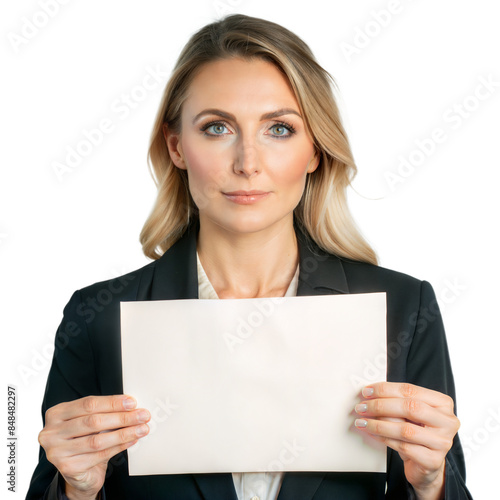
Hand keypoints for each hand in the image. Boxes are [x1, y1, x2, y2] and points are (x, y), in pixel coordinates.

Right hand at [38, 395, 149, 499]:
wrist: (78, 473)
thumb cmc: (85, 440)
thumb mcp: (89, 422)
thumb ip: (103, 412)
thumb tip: (132, 405)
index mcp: (57, 413)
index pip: (88, 404)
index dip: (112, 402)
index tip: (132, 402)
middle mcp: (52, 432)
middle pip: (93, 421)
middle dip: (122, 417)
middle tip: (142, 415)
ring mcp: (57, 452)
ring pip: (98, 440)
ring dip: (124, 433)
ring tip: (141, 428)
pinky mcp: (67, 468)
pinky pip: (100, 455)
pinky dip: (119, 446)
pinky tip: (132, 440)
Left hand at [354, 382, 459, 499]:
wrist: (426, 463)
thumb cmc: (417, 432)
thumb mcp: (410, 413)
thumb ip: (396, 401)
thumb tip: (369, 394)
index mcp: (442, 403)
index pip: (410, 390)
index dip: (385, 389)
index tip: (366, 391)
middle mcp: (447, 421)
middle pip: (410, 407)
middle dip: (381, 406)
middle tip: (362, 407)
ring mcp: (442, 442)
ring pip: (405, 429)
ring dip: (378, 424)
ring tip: (362, 422)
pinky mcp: (433, 460)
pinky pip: (403, 447)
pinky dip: (383, 439)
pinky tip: (372, 434)